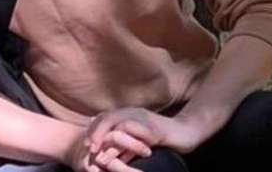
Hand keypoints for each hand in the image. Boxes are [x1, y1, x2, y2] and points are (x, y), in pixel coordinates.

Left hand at [76, 106, 209, 168]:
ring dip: (109, 141)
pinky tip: (122, 158)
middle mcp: (134, 113)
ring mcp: (144, 119)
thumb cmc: (161, 138)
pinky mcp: (155, 129)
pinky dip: (127, 146)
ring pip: (120, 125)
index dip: (93, 130)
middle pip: (108, 118)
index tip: (85, 145)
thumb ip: (122, 143)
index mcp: (128, 113)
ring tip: (101, 156)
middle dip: (96, 133)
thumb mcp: (137, 140)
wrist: (185, 133)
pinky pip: (137, 134)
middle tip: (89, 149)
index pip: (104, 117)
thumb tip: (104, 155)